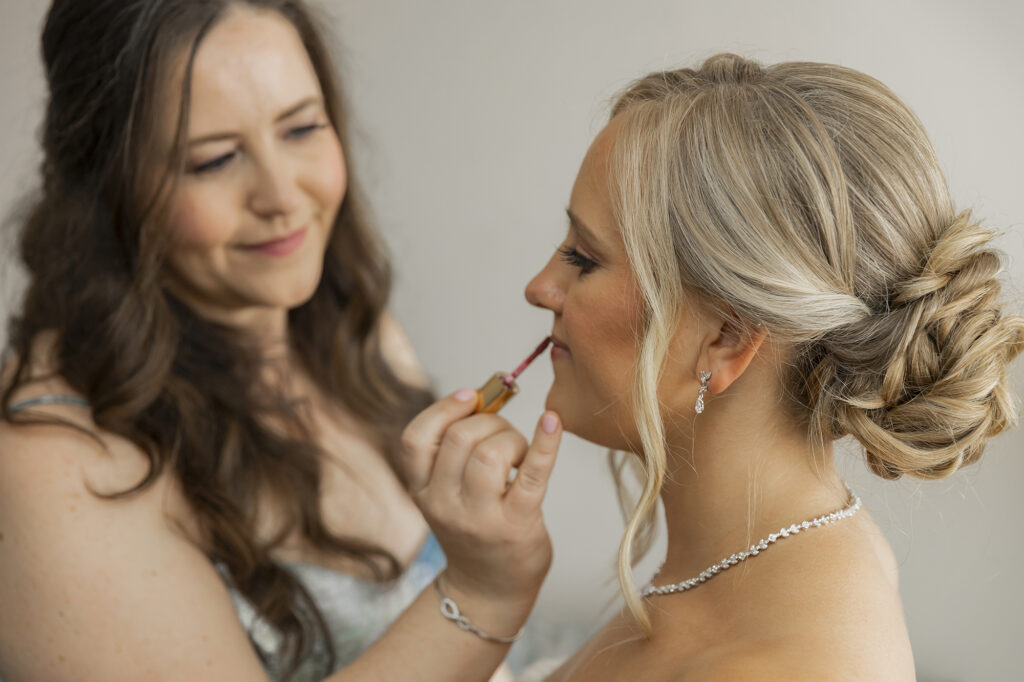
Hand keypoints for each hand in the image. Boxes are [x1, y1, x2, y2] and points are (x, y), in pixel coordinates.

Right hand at [400, 389, 561, 621]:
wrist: (489, 589)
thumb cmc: (474, 528)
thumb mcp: (446, 493)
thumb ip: (454, 451)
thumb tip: (483, 395)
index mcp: (422, 490)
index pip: (416, 438)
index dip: (444, 408)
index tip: (473, 396)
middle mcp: (444, 504)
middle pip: (460, 438)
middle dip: (490, 421)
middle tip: (504, 434)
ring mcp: (480, 518)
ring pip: (490, 453)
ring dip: (512, 437)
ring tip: (519, 452)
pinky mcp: (517, 525)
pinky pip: (532, 473)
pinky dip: (546, 442)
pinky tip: (553, 422)